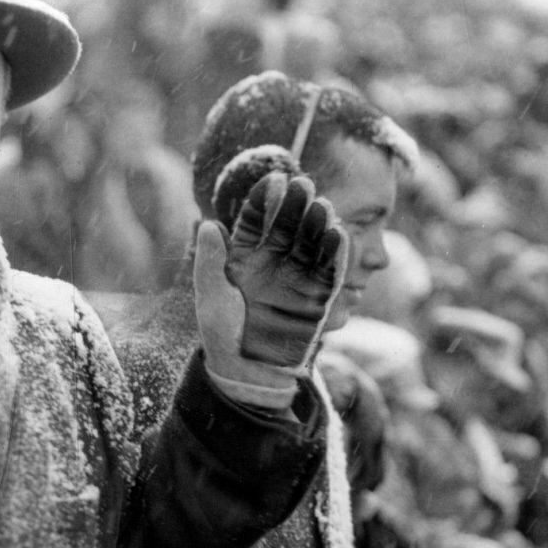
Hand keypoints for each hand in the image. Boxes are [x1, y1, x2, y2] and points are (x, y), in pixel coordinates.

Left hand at [194, 171, 346, 410]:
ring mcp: (297, 275)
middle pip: (287, 224)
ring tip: (323, 205)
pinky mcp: (318, 294)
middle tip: (303, 183)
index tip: (273, 178)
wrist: (250, 369)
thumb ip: (210, 261)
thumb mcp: (212, 298)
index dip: (264, 199)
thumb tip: (208, 223)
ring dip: (318, 223)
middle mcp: (273, 261)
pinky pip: (330, 269)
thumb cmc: (224, 334)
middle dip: (295, 203)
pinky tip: (339, 233)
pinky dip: (336, 252)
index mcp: (245, 256)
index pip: (255, 219)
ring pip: (311, 241)